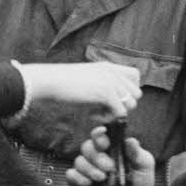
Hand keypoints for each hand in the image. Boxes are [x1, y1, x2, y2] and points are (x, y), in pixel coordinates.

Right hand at [19, 61, 140, 119]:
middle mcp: (113, 72)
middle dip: (123, 104)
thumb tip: (110, 99)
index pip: (136, 77)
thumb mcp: (87, 77)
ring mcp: (111, 81)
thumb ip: (101, 82)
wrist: (50, 81)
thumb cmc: (62, 82)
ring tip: (97, 112)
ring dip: (116, 112)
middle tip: (104, 108)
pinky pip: (120, 113)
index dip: (128, 90)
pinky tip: (92, 115)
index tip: (112, 98)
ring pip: (130, 105)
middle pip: (136, 94)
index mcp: (109, 67)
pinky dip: (107, 119)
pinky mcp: (106, 93)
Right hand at [66, 126, 157, 185]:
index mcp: (111, 148)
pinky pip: (71, 175)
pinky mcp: (80, 183)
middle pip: (87, 147)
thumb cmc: (140, 183)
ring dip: (89, 169)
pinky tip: (88, 183)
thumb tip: (130, 141)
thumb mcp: (144, 166)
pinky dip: (77, 178)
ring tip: (102, 178)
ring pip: (79, 161)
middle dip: (97, 157)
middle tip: (110, 167)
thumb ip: (138, 153)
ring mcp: (88, 169)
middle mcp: (97, 156)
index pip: (100, 135)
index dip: (98, 134)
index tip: (103, 140)